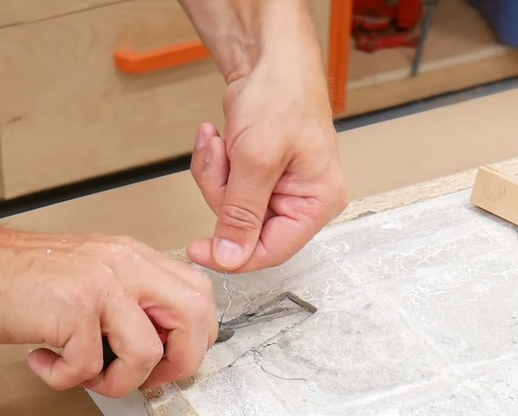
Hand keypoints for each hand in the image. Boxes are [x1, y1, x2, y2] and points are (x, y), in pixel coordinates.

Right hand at [0, 228, 216, 396]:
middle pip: (193, 317)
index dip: (195, 338)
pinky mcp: (73, 309)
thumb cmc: (23, 280)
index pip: (199, 294)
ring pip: (146, 353)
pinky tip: (44, 362)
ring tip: (84, 374)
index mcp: (134, 257)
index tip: (168, 361)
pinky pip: (88, 365)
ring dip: (117, 382)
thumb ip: (130, 301)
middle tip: (145, 379)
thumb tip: (161, 348)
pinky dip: (63, 378)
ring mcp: (101, 285)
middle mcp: (125, 265)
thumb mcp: (93, 275)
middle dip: (178, 363)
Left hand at [186, 59, 348, 272]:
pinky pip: (224, 187)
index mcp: (318, 202)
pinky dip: (215, 163)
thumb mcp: (257, 160)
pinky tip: (219, 137)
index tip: (199, 250)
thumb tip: (231, 257)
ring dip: (215, 173)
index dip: (233, 254)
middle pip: (245, 228)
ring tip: (222, 141)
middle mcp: (302, 200)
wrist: (269, 57)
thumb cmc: (282, 95)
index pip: (272, 251)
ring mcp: (279, 188)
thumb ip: (242, 214)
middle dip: (222, 192)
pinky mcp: (257, 174)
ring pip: (228, 208)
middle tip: (222, 157)